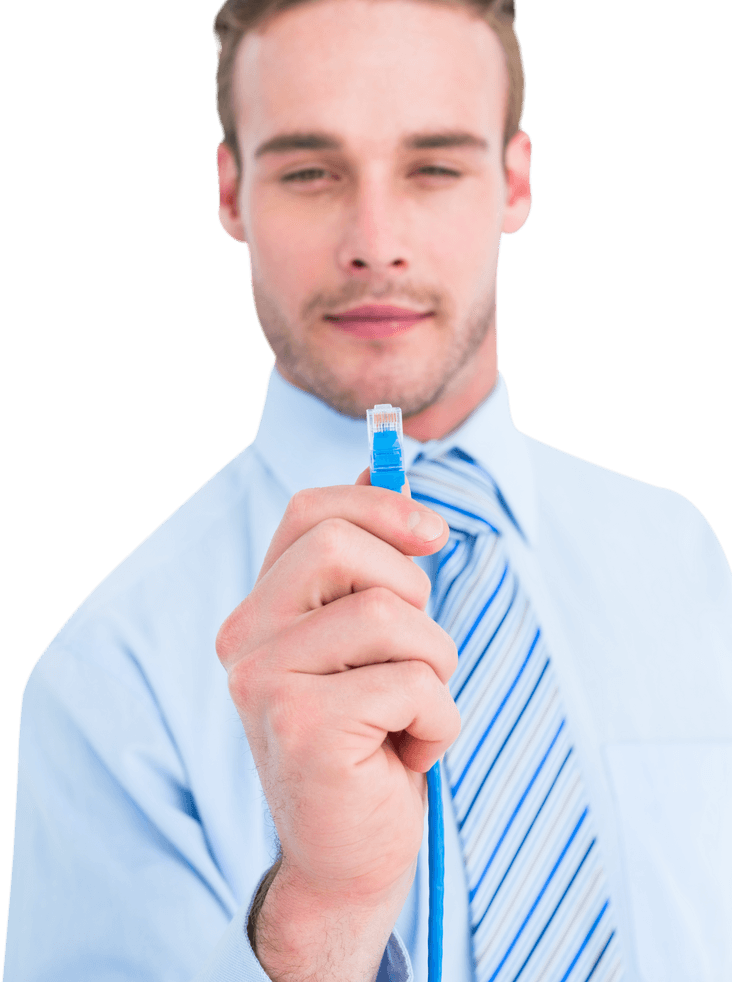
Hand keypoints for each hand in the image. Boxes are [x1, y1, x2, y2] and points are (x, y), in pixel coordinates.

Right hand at [216, 473, 459, 979]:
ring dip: (434, 668)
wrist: (349, 858)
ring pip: (390, 616)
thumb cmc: (369, 741)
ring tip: (412, 715)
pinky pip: (413, 684)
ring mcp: (266, 683)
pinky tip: (406, 756)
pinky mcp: (304, 727)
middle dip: (411, 594)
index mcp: (261, 611)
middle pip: (342, 548)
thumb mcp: (368, 642)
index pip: (309, 513)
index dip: (379, 506)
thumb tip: (381, 465)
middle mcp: (246, 640)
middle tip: (416, 655)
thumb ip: (367, 563)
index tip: (433, 536)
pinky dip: (438, 721)